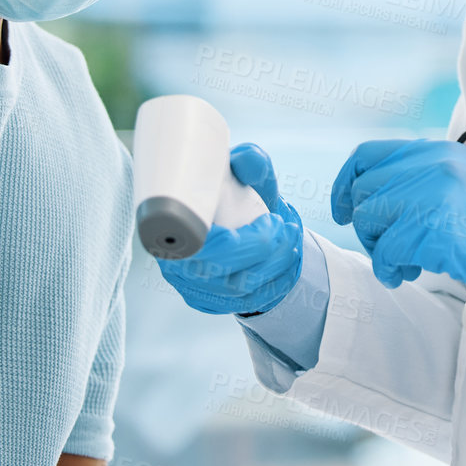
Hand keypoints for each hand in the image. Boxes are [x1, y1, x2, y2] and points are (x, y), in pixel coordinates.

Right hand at [157, 143, 303, 315]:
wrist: (241, 221)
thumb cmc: (236, 194)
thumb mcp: (244, 171)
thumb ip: (249, 161)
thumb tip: (247, 162)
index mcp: (172, 229)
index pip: (197, 248)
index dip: (236, 242)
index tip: (270, 222)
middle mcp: (176, 266)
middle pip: (220, 271)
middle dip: (264, 251)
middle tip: (287, 227)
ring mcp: (193, 289)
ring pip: (238, 290)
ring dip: (276, 265)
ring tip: (293, 238)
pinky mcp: (213, 304)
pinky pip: (249, 303)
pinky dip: (277, 283)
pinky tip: (290, 261)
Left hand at [331, 137, 465, 339]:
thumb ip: (423, 182)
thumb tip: (372, 199)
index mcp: (439, 151)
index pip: (367, 156)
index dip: (346, 184)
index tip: (342, 210)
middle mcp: (433, 165)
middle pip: (363, 192)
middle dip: (369, 227)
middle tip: (394, 250)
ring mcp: (435, 195)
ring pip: (369, 221)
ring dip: (380, 250)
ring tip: (409, 264)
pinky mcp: (438, 230)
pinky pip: (388, 252)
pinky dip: (392, 270)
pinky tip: (414, 273)